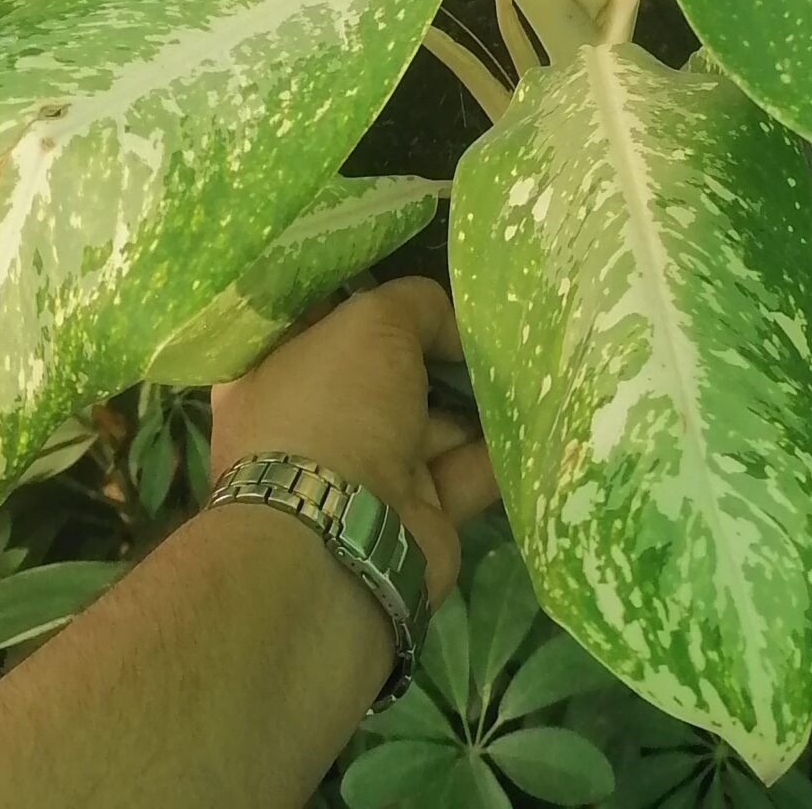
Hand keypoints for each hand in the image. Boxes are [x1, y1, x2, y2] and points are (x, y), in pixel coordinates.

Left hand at [209, 279, 497, 603]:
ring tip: (527, 354)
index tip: (415, 268)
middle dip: (432, 345)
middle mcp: (313, 421)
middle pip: (381, 369)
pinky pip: (465, 469)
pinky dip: (500, 448)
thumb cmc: (336, 407)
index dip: (365, 292)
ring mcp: (363, 472)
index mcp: (271, 370)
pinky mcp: (415, 515)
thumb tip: (448, 322)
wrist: (341, 543)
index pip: (320, 319)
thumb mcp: (374, 321)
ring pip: (430, 420)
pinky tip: (541, 410)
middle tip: (487, 311)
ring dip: (476, 395)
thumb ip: (416, 303)